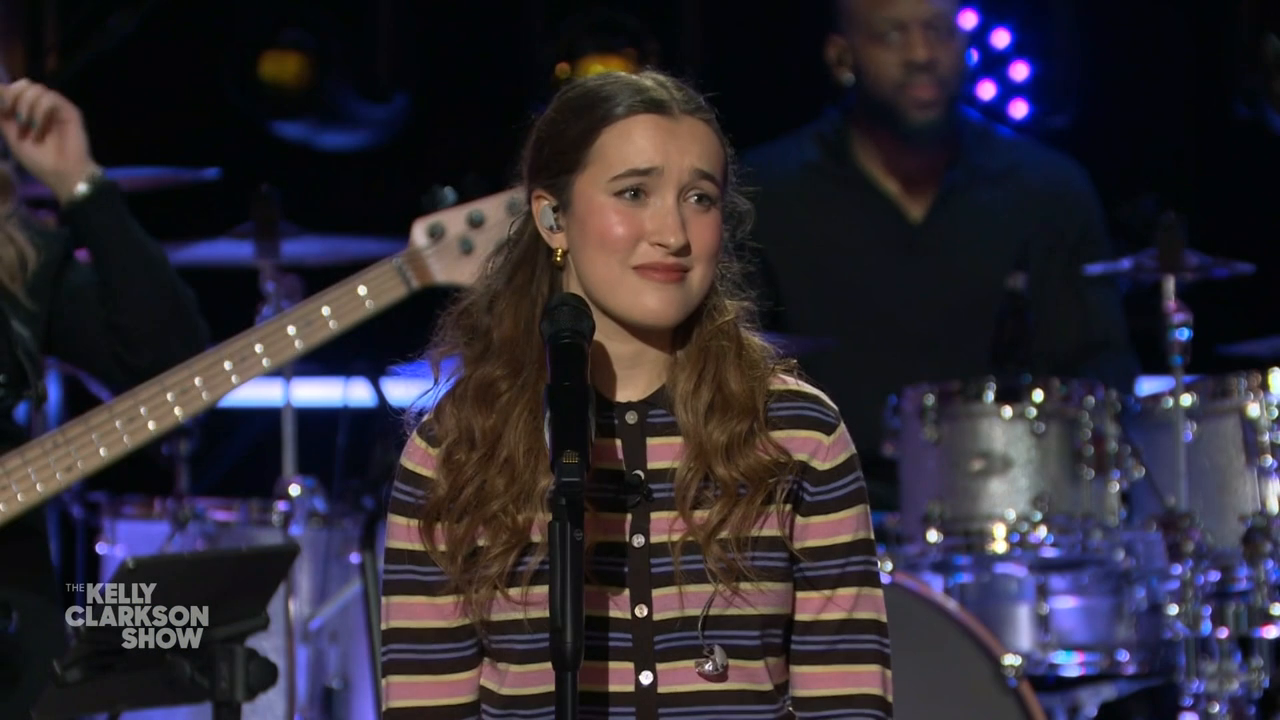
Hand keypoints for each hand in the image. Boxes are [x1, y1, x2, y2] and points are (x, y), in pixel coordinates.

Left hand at [0, 79, 97, 203]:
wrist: (61, 174)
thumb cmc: (38, 160)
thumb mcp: (11, 136)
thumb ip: (2, 114)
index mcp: (28, 111)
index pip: (13, 89)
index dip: (3, 93)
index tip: (2, 111)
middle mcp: (42, 106)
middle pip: (24, 83)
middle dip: (12, 96)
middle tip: (10, 114)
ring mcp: (56, 107)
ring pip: (36, 88)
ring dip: (25, 107)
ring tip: (26, 127)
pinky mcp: (69, 110)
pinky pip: (50, 98)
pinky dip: (39, 112)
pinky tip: (38, 129)